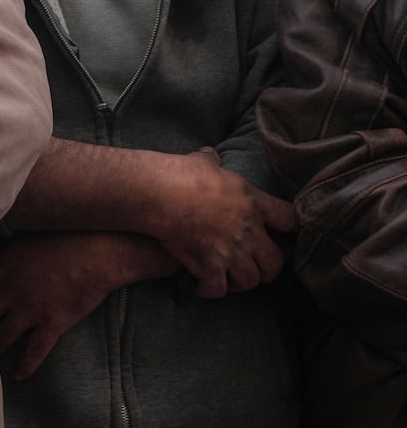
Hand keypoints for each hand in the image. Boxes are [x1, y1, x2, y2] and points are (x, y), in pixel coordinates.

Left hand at [0, 231, 172, 379]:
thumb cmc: (62, 237)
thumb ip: (2, 255)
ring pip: (1, 336)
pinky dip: (26, 365)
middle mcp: (10, 290)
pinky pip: (35, 350)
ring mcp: (30, 309)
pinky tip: (18, 376)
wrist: (98, 251)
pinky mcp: (52, 323)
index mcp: (1, 267)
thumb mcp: (23, 239)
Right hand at [151, 148, 293, 297]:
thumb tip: (209, 156)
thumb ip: (212, 162)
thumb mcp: (203, 162)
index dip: (288, 229)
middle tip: (253, 267)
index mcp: (251, 202)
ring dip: (239, 282)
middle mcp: (248, 230)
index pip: (288, 219)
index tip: (280, 234)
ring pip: (250, 281)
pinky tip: (199, 285)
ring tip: (228, 279)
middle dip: (266, 269)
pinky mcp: (209, 266)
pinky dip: (209, 290)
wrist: (159, 193)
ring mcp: (231, 251)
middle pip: (275, 262)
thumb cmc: (180, 173)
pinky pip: (218, 290)